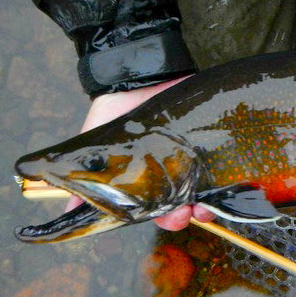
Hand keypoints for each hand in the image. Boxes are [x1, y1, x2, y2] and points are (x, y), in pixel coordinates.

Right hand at [63, 76, 212, 230]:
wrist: (141, 76)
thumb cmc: (116, 112)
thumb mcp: (95, 144)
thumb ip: (84, 178)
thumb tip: (69, 209)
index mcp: (149, 180)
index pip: (160, 210)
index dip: (165, 220)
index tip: (170, 220)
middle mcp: (174, 173)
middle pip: (185, 206)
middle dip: (185, 216)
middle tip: (184, 215)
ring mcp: (195, 159)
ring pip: (206, 192)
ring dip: (207, 205)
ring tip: (204, 206)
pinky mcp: (210, 142)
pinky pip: (224, 167)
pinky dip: (226, 181)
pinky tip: (223, 186)